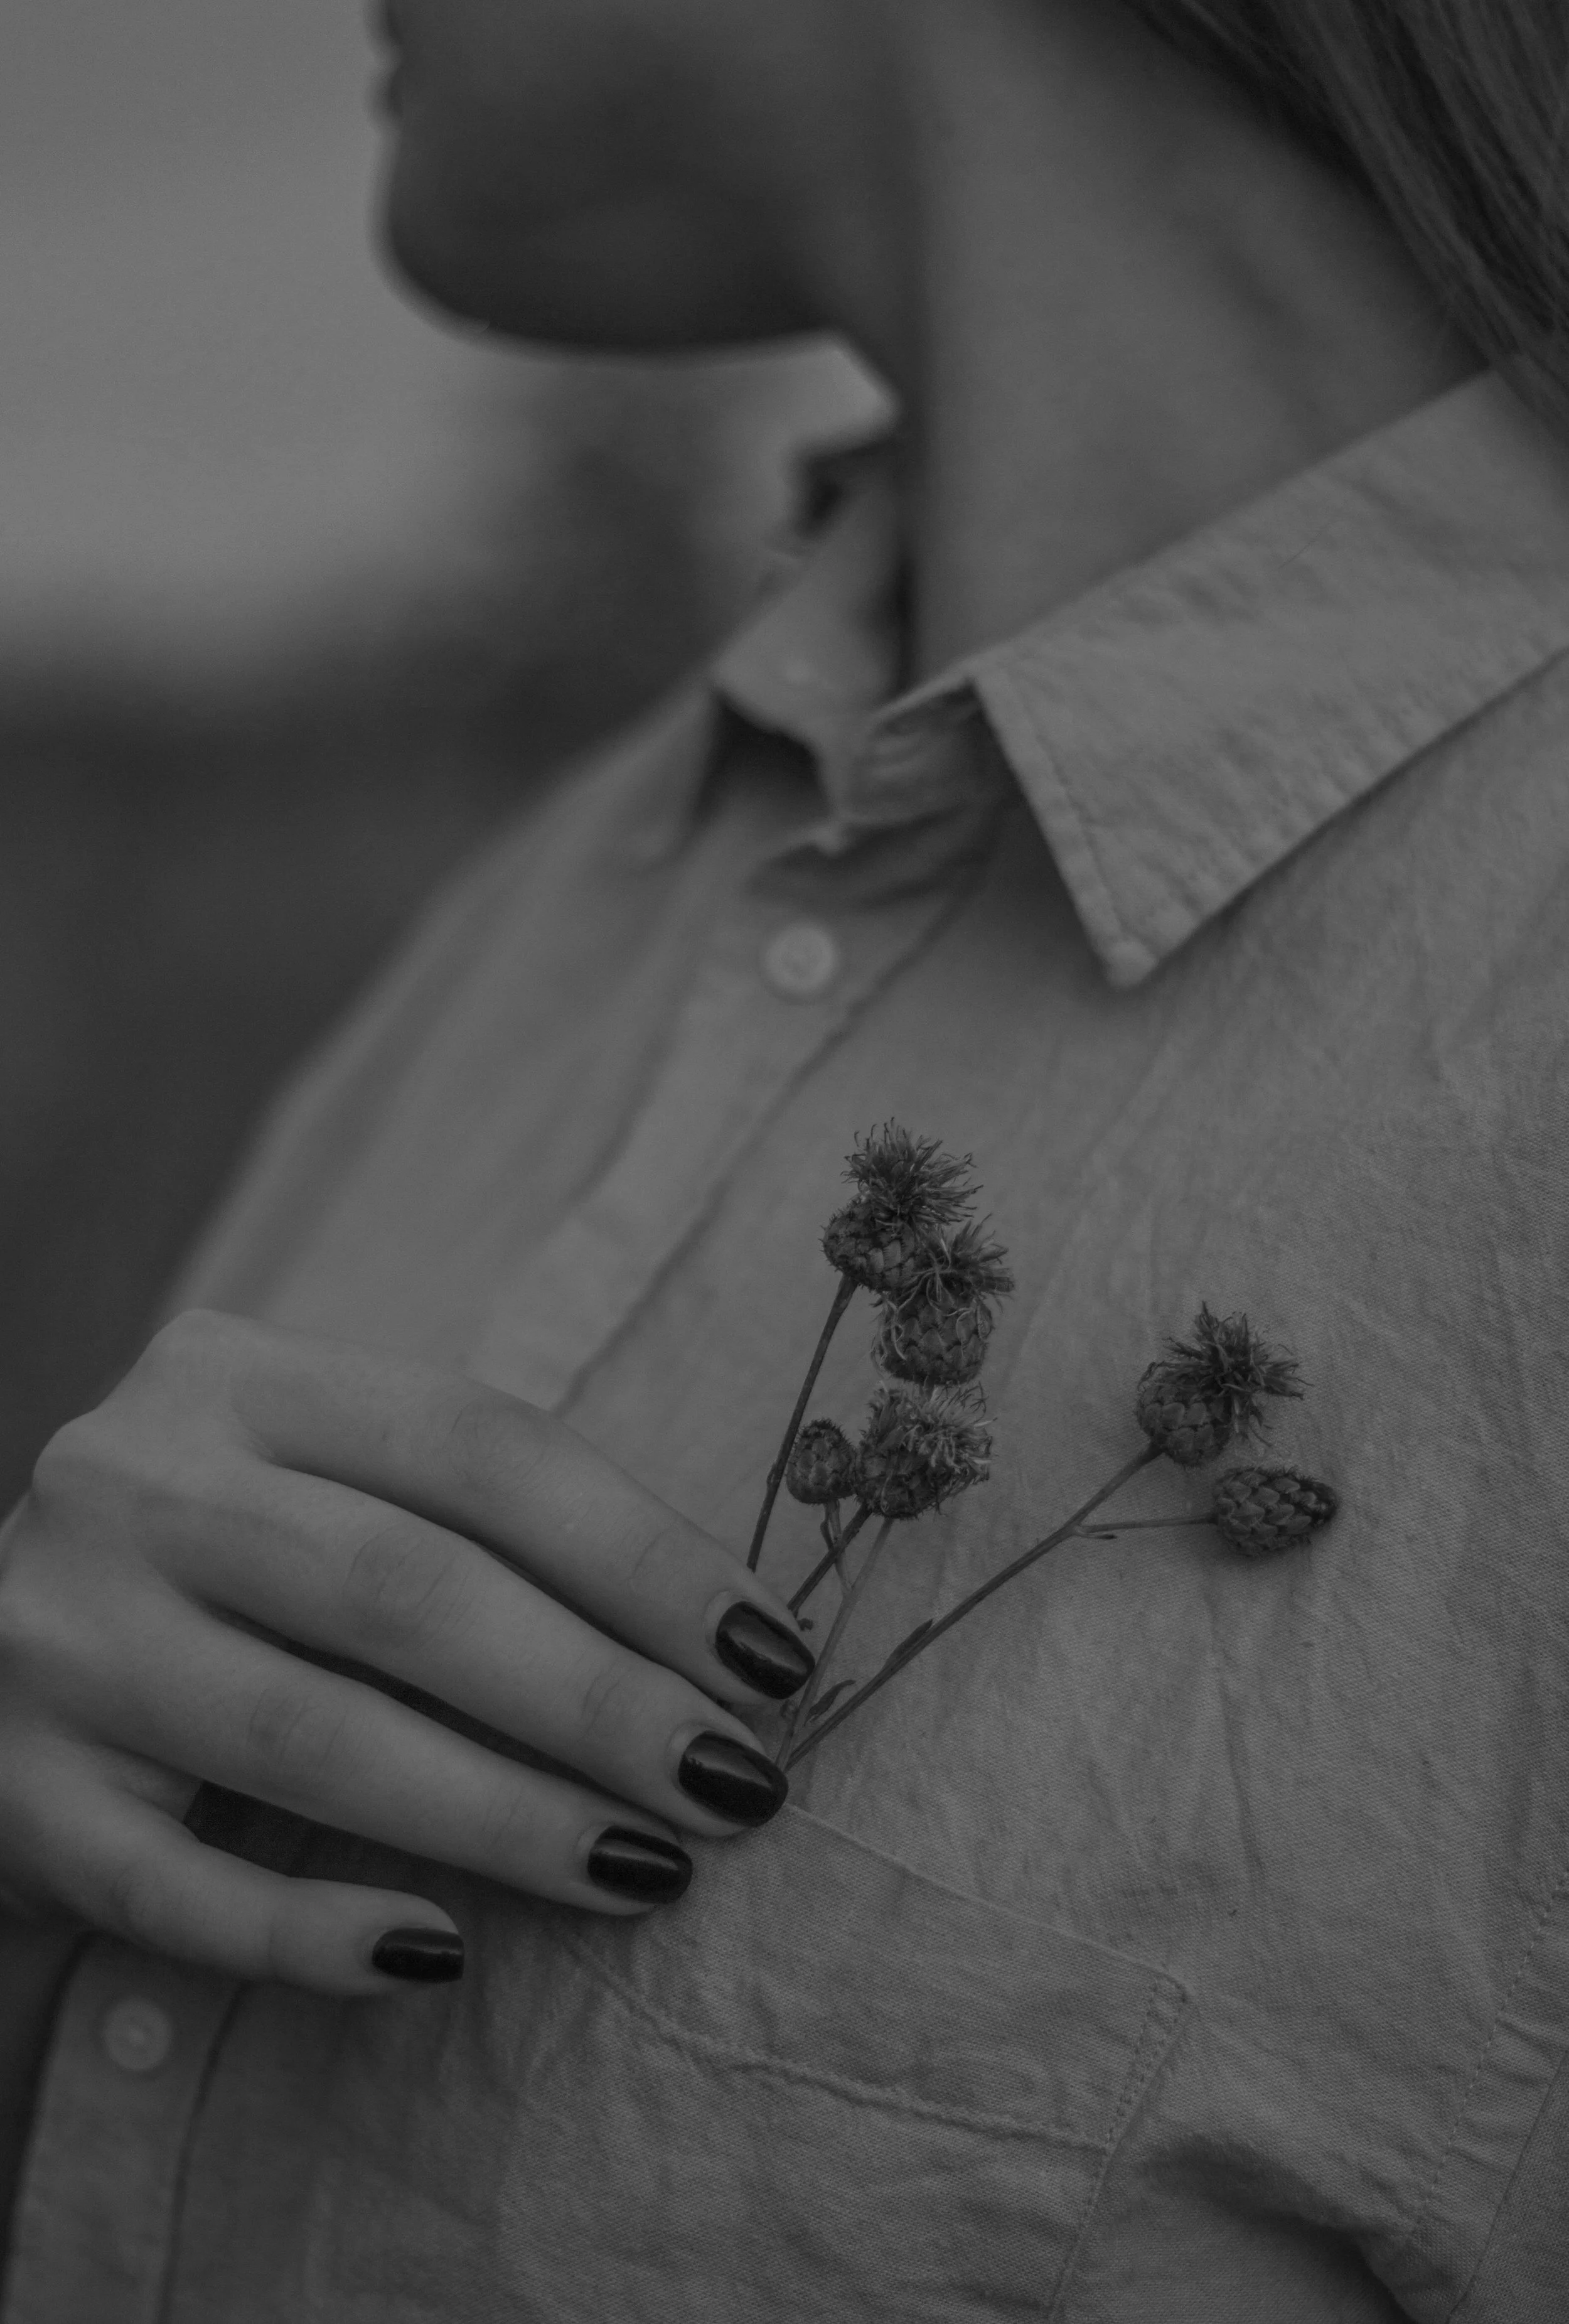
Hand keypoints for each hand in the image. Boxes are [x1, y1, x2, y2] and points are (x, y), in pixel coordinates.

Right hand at [0, 1311, 814, 1995]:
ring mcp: (56, 1639)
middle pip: (409, 1591)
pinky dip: (314, 1932)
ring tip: (648, 1869)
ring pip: (312, 1736)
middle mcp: (133, 1483)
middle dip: (600, 1697)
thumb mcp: (318, 1487)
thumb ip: (464, 1522)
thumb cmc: (225, 1571)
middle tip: (741, 1783)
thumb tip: (716, 1646)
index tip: (772, 1657)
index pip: (481, 1447)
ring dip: (505, 1817)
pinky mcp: (10, 1793)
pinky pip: (177, 1888)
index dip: (642, 1555)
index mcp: (235, 1375)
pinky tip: (439, 1957)